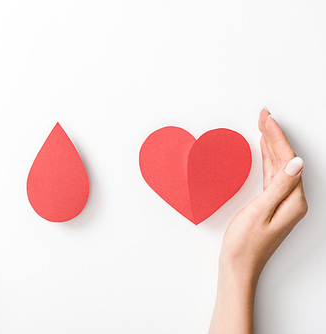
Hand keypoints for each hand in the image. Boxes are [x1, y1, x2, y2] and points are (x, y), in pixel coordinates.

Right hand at [209, 108, 307, 333]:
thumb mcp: (260, 212)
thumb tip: (297, 162)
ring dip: (271, 145)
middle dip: (274, 135)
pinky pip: (273, 175)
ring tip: (262, 125)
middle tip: (263, 115)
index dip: (276, 136)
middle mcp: (293, 200)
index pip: (288, 160)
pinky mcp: (272, 205)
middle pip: (286, 160)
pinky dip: (268, 159)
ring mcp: (283, 203)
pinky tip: (264, 150)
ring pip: (280, 166)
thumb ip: (279, 186)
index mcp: (294, 200)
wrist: (238, 266)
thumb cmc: (245, 244)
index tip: (265, 118)